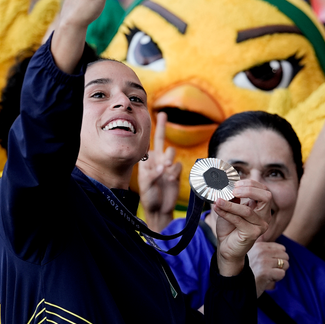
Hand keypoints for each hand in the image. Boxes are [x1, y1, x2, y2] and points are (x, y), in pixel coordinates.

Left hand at [139, 112, 181, 231]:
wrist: (160, 209)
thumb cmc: (149, 198)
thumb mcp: (146, 186)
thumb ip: (153, 175)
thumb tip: (163, 167)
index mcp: (147, 161)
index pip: (147, 143)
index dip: (147, 132)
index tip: (148, 119)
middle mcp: (157, 160)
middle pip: (160, 139)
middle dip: (162, 126)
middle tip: (163, 114)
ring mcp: (168, 166)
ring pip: (171, 152)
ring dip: (169, 157)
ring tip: (165, 168)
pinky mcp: (176, 172)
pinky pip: (178, 165)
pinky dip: (175, 171)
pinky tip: (171, 179)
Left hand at [213, 180, 270, 276]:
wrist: (226, 247)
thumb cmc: (230, 227)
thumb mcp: (232, 208)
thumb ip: (234, 198)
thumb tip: (228, 185)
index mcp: (262, 208)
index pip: (264, 190)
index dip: (251, 184)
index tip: (235, 184)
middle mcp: (265, 216)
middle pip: (266, 196)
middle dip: (249, 190)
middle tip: (233, 191)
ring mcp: (261, 226)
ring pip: (247, 210)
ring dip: (230, 204)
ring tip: (218, 200)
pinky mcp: (253, 234)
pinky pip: (238, 220)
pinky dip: (226, 212)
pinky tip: (217, 208)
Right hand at [248, 241, 288, 296]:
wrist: (237, 286)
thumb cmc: (247, 272)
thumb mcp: (253, 255)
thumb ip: (264, 249)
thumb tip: (283, 248)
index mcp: (259, 245)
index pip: (281, 248)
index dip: (278, 258)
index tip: (268, 264)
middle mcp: (261, 251)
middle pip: (285, 256)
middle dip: (280, 265)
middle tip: (269, 270)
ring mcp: (263, 261)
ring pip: (285, 264)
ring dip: (279, 272)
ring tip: (268, 275)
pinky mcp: (266, 272)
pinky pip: (282, 274)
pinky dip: (277, 279)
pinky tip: (267, 280)